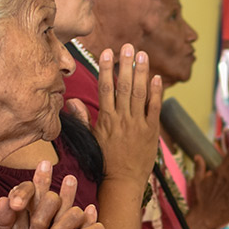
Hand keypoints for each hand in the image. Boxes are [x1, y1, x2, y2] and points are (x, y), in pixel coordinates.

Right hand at [0, 162, 103, 228]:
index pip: (18, 212)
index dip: (25, 189)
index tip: (29, 172)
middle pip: (39, 210)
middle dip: (44, 185)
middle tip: (48, 164)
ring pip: (62, 222)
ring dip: (68, 198)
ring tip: (71, 179)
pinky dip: (88, 225)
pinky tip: (90, 208)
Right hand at [91, 44, 161, 185]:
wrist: (122, 182)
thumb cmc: (104, 161)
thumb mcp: (89, 139)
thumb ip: (82, 118)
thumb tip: (71, 101)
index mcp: (106, 119)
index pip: (105, 88)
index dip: (106, 69)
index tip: (106, 52)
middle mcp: (122, 119)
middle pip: (123, 86)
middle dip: (125, 64)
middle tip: (128, 46)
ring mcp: (138, 124)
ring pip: (139, 94)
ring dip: (141, 73)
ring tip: (142, 55)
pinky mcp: (151, 131)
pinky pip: (154, 108)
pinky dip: (156, 93)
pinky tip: (156, 77)